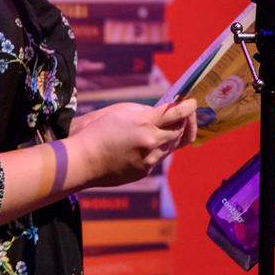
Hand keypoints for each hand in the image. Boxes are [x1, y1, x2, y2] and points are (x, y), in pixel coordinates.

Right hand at [70, 99, 196, 187]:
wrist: (82, 160)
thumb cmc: (95, 130)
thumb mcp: (121, 111)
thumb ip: (145, 112)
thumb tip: (162, 113)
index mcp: (145, 123)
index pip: (177, 114)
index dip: (188, 107)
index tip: (192, 102)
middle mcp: (151, 142)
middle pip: (180, 131)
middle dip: (185, 121)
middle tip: (185, 113)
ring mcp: (149, 160)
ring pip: (172, 146)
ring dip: (172, 135)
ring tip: (166, 126)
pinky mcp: (144, 171)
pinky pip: (159, 157)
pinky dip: (158, 147)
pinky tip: (149, 141)